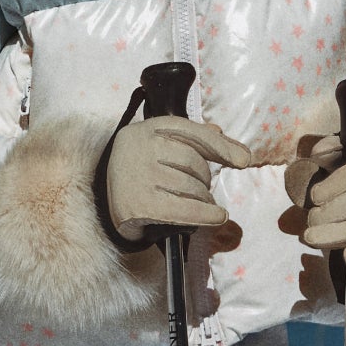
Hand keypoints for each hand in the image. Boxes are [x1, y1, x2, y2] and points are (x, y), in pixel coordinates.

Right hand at [107, 116, 250, 240]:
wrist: (101, 205)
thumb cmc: (138, 174)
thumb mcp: (157, 148)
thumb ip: (189, 139)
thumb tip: (220, 134)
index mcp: (146, 128)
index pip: (192, 132)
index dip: (222, 146)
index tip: (244, 159)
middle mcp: (140, 148)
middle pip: (193, 161)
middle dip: (206, 178)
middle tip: (203, 188)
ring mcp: (139, 176)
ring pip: (191, 186)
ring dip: (204, 198)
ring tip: (200, 203)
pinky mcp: (139, 204)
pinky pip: (186, 209)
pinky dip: (207, 214)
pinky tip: (217, 216)